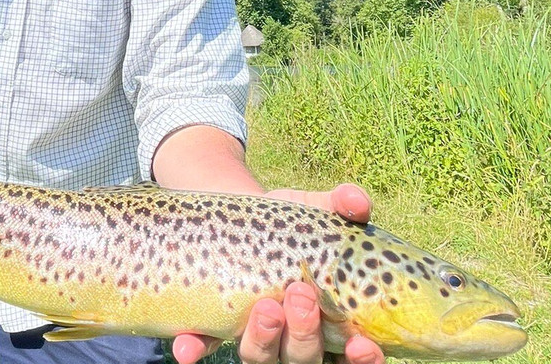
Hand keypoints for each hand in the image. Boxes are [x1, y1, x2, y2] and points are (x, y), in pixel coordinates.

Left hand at [170, 184, 384, 363]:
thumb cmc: (287, 223)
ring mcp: (252, 336)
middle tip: (301, 297)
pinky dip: (195, 348)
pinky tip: (186, 350)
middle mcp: (291, 339)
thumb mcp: (314, 209)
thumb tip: (357, 202)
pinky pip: (203, 345)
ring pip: (260, 359)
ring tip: (266, 309)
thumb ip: (341, 204)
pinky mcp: (211, 325)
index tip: (364, 343)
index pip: (352, 355)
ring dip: (263, 341)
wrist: (234, 215)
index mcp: (328, 321)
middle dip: (305, 335)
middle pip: (304, 359)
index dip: (362, 358)